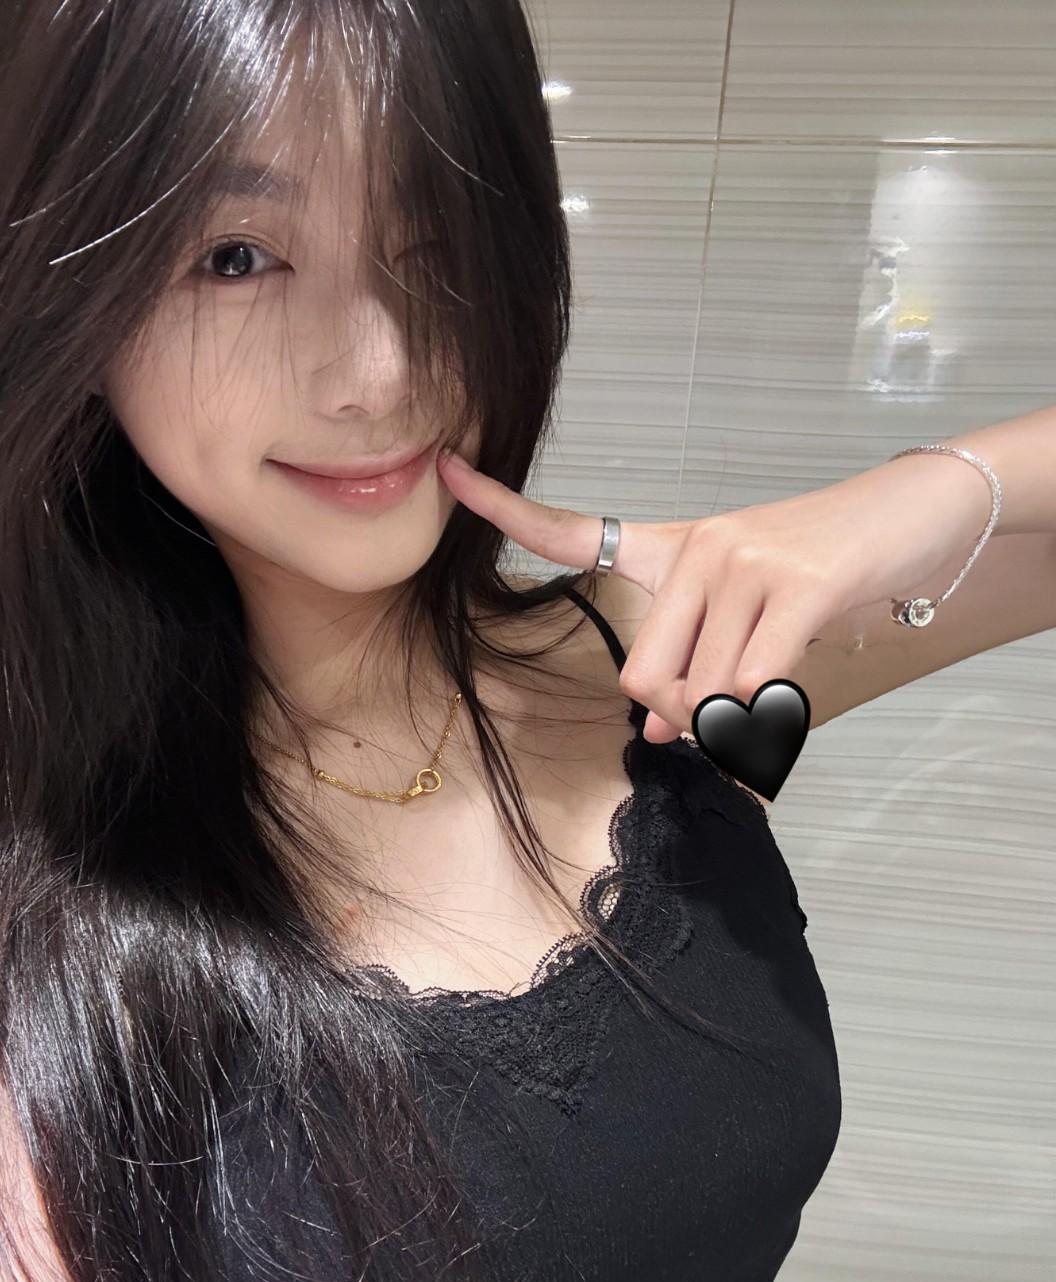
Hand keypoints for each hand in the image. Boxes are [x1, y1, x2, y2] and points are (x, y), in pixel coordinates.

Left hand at [437, 448, 989, 741]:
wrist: (910, 517)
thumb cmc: (817, 569)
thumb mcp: (741, 616)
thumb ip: (690, 668)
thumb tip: (656, 734)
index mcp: (670, 548)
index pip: (572, 530)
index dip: (505, 509)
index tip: (446, 471)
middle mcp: (698, 550)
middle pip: (644, 677)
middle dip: (677, 715)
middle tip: (720, 707)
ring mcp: (746, 565)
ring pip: (704, 693)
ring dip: (735, 717)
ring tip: (775, 676)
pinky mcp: (798, 589)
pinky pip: (754, 687)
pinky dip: (767, 716)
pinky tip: (785, 698)